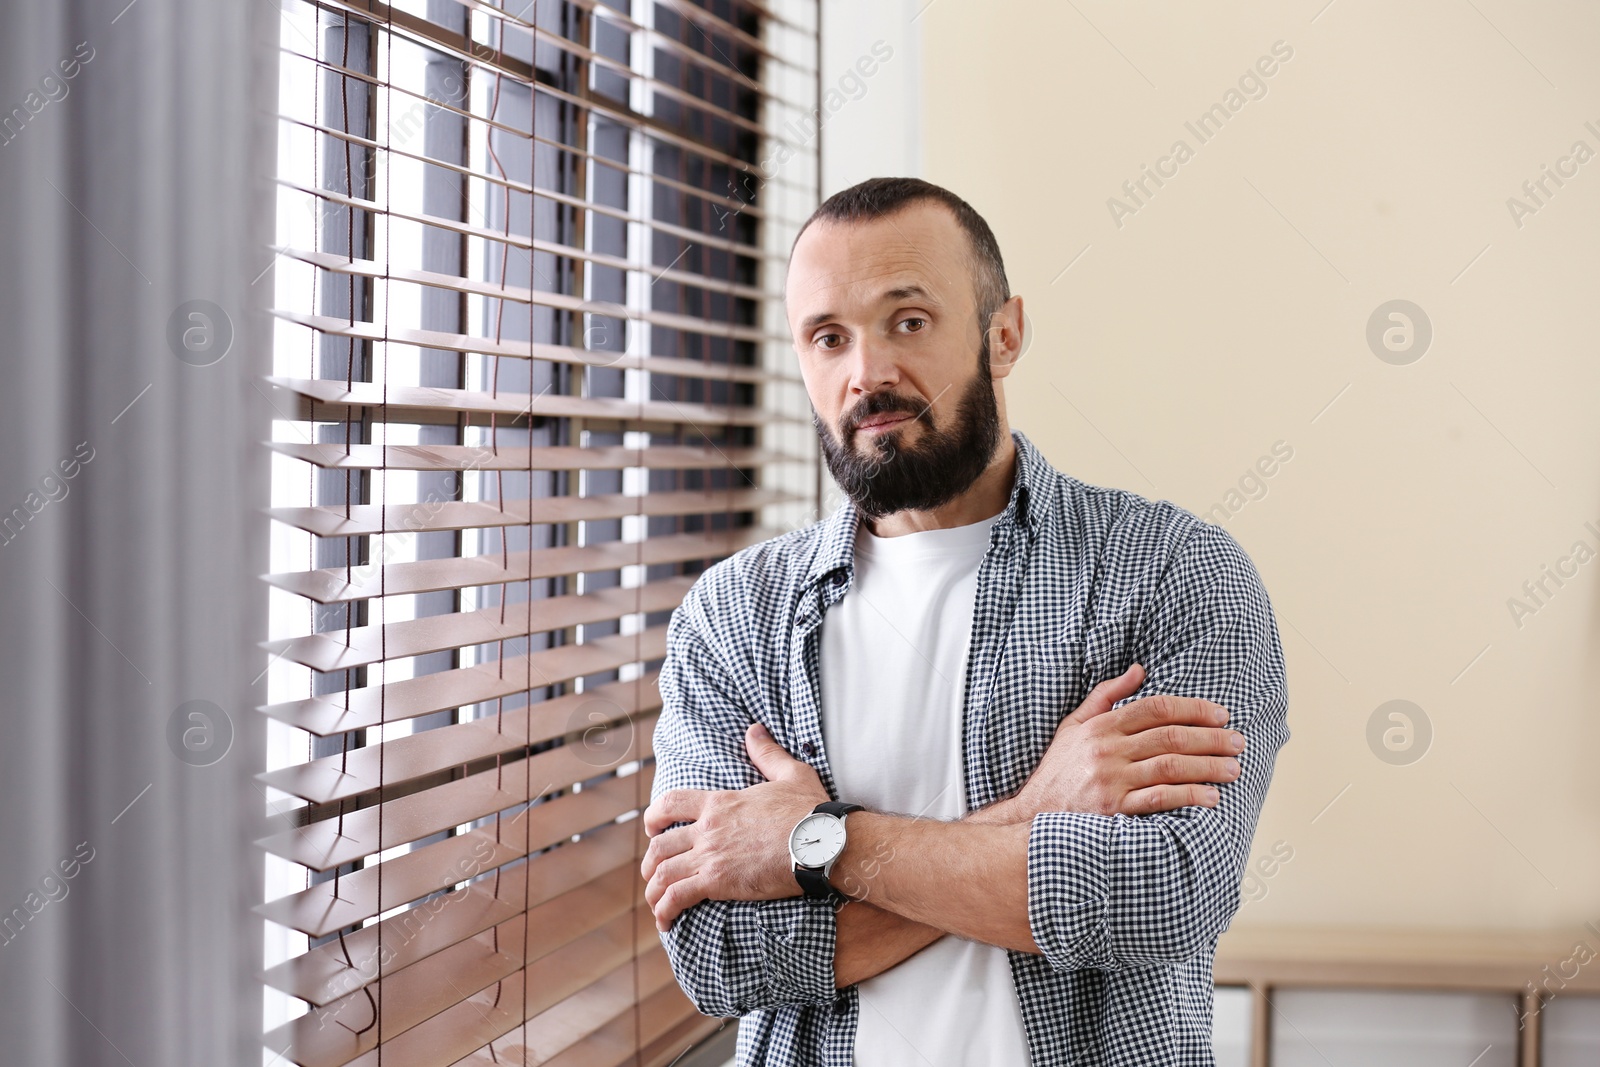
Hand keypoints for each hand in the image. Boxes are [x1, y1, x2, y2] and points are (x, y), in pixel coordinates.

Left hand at [640, 722, 827, 930]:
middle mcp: (708, 828)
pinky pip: (677, 896)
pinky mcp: (718, 881)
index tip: (652, 829)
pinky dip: (664, 910)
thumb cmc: (810, 810)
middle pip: (660, 845)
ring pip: (663, 873)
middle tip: (653, 873)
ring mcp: (710, 855)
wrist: (821, 842)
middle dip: (650, 862)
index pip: (670, 803)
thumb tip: (755, 730)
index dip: (654, 816)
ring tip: (655, 902)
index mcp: (719, 802)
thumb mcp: (789, 773)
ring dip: (653, 890)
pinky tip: (665, 922)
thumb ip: (767, 753)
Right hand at [993, 663, 1244, 818]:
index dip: (1193, 708)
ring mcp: (1111, 780)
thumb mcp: (1073, 726)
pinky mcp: (1114, 810)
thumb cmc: (1058, 772)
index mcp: (1100, 726)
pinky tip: (1210, 796)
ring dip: (1208, 766)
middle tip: (1237, 742)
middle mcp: (1106, 750)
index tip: (1221, 714)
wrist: (1031, 818)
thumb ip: (1106, 695)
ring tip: (1233, 768)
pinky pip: (1160, 799)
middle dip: (1211, 738)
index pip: (1155, 708)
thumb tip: (1139, 669)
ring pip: (1171, 766)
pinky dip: (1189, 796)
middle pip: (1171, 736)